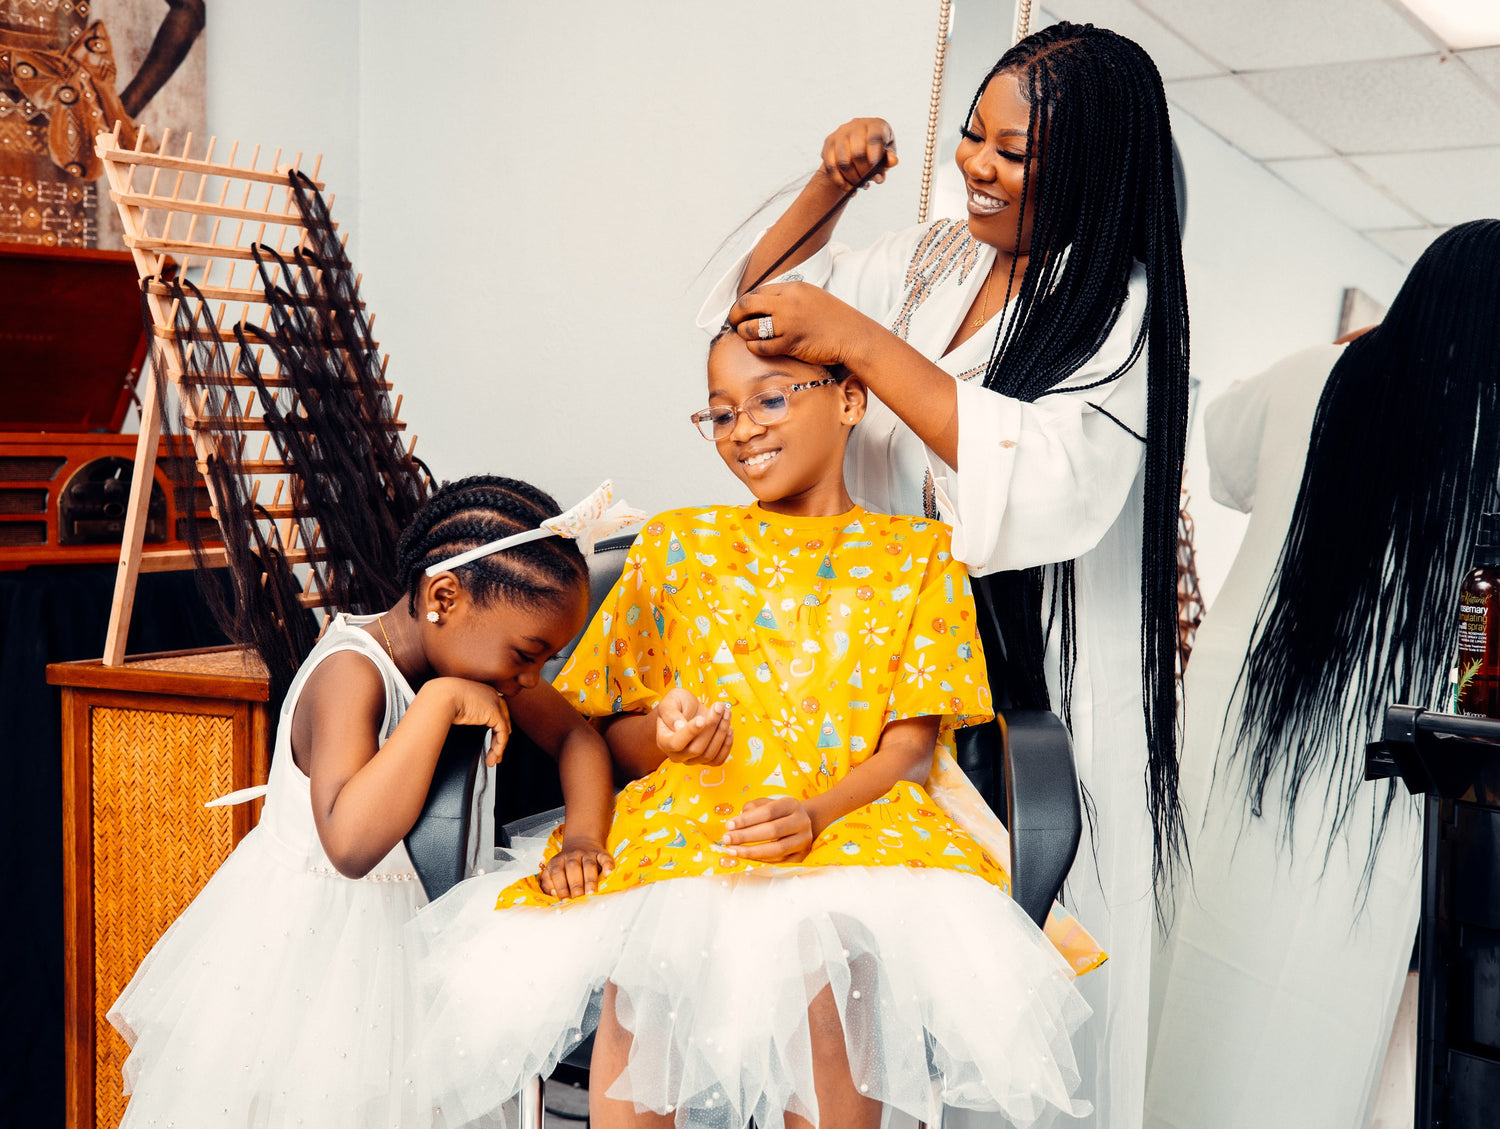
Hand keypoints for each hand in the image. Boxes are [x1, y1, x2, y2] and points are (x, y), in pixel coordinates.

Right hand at [430, 677, 512, 764]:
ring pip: (503, 729)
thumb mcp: (457, 705)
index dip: (495, 727)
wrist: (441, 695)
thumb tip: (461, 722)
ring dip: (498, 748)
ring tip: (492, 760)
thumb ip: (465, 714)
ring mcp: (495, 703)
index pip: (496, 711)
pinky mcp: (494, 713)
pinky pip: (502, 734)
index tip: (492, 741)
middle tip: (495, 754)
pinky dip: (499, 747)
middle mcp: (491, 695)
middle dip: (500, 739)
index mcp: (483, 691)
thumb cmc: (442, 699)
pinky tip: (494, 755)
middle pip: (502, 720)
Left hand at [538, 838, 614, 899]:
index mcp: (558, 861)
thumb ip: (548, 884)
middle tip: (579, 898)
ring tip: (591, 893)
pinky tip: (608, 874)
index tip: (565, 900)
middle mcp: (572, 856)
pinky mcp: (600, 853)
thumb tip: (552, 893)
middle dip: (576, 885)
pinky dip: (608, 865)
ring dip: (590, 879)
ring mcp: (587, 853)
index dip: (560, 887)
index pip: (557, 872)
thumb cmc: (565, 865)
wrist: (581, 842)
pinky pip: (605, 857)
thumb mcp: (551, 872)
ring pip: (589, 865)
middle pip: (573, 868)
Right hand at [655, 688, 732, 765]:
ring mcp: (691, 760)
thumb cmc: (678, 704)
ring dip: (721, 732)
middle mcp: (676, 755)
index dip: (690, 732)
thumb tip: (679, 727)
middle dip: (711, 726)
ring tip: (726, 712)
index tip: (701, 718)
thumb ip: (671, 713)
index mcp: (664, 740)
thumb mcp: (671, 700)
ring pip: (709, 754)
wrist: (688, 710)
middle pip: (696, 749)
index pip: (676, 743)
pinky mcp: (706, 760)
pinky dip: (727, 745)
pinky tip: (729, 728)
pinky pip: (718, 760)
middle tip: (719, 707)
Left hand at [721, 796, 814, 861]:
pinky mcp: (801, 857)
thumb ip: (751, 809)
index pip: (768, 812)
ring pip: (777, 849)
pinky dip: (761, 861)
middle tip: (726, 839)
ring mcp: (803, 841)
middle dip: (746, 836)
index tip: (729, 825)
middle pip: (773, 831)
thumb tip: (736, 825)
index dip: (747, 819)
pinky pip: (780, 862)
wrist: (801, 825)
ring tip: (733, 851)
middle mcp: (801, 822)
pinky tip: (746, 858)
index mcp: (791, 805)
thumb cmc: (777, 814)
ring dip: (752, 852)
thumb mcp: (766, 804)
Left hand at [728, 281, 882, 367]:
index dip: (747, 301)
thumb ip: (790, 298)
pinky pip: (761, 346)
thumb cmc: (836, 320)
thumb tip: (767, 304)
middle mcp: (788, 303)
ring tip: (746, 335)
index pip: (759, 291)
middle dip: (735, 313)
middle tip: (733, 321)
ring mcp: (788, 323)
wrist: (854, 336)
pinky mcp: (791, 343)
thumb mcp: (812, 297)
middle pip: (747, 304)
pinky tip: (757, 347)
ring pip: (750, 327)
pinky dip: (754, 347)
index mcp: (794, 288)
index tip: (743, 309)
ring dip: (744, 332)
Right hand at [819, 117, 897, 191]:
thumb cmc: (876, 152)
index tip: (875, 172)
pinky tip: (849, 189)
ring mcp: (840, 133)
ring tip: (859, 186)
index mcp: (875, 125)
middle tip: (866, 184)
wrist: (855, 148)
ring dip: (852, 179)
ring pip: (843, 162)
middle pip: (857, 153)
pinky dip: (840, 182)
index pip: (874, 138)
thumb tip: (893, 161)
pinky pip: (831, 167)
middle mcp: (856, 125)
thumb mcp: (886, 155)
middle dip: (863, 173)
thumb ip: (889, 159)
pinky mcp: (829, 143)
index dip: (875, 156)